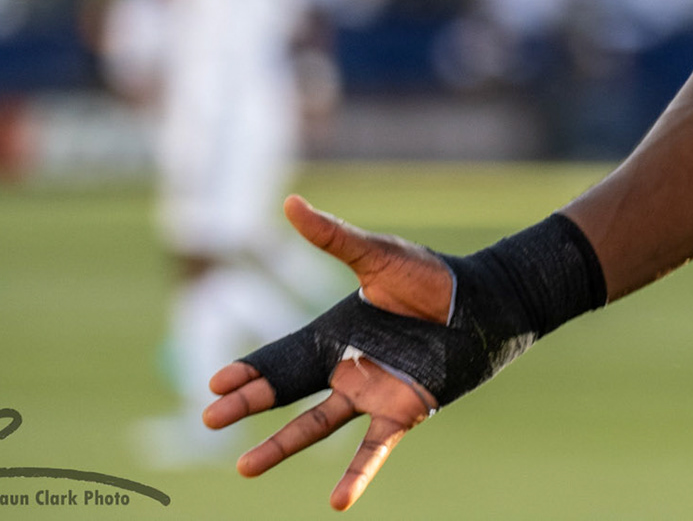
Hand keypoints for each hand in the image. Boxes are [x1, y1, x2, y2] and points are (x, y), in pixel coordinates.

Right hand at [203, 195, 451, 510]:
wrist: (485, 300)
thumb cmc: (433, 276)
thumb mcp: (377, 254)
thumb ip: (333, 237)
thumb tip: (290, 202)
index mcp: (335, 332)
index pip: (281, 354)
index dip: (248, 368)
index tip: (214, 383)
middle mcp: (347, 366)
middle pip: (287, 389)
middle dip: (248, 403)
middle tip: (208, 419)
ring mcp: (372, 392)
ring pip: (317, 425)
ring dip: (282, 445)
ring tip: (245, 468)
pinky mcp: (404, 409)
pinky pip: (374, 448)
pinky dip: (357, 475)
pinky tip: (337, 502)